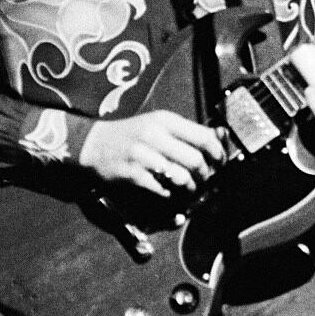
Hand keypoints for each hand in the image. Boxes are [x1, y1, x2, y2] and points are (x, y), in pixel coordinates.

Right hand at [77, 110, 225, 196]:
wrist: (93, 143)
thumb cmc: (132, 134)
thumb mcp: (159, 124)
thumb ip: (188, 131)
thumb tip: (221, 134)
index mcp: (165, 120)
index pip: (204, 136)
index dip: (218, 152)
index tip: (220, 161)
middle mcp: (154, 135)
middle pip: (195, 160)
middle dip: (205, 174)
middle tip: (205, 179)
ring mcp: (142, 156)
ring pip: (181, 177)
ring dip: (190, 187)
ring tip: (190, 189)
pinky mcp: (132, 174)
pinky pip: (161, 189)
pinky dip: (171, 195)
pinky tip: (170, 193)